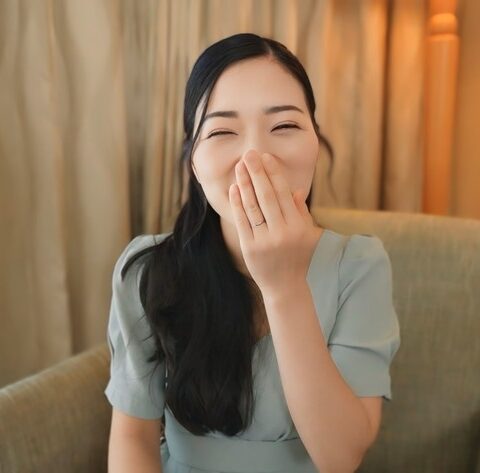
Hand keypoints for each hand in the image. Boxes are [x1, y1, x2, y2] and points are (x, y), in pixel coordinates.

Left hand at [228, 149, 322, 295]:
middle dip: (257, 173)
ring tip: (239, 167)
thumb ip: (301, 212)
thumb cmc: (297, 257)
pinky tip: (234, 188)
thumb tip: (294, 190)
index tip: (266, 157)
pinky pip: (242, 221)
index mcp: (298, 226)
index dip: (274, 174)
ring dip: (245, 184)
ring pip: (253, 207)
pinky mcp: (250, 248)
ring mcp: (264, 241)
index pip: (283, 194)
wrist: (285, 286)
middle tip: (249, 154)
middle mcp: (282, 232)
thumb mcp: (306, 234)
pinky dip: (237, 204)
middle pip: (267, 196)